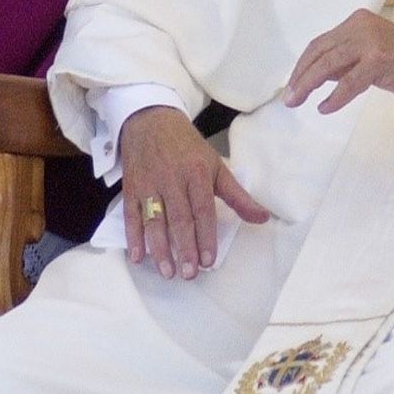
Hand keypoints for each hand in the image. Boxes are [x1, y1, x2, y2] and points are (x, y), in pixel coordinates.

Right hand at [118, 106, 269, 280]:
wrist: (151, 119)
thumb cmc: (187, 146)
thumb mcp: (216, 165)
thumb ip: (238, 196)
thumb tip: (263, 218)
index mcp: (197, 173)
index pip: (202, 209)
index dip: (205, 235)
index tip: (208, 260)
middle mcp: (172, 179)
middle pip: (178, 218)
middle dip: (184, 247)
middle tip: (188, 273)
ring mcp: (149, 183)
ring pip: (153, 220)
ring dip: (159, 248)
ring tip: (167, 271)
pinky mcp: (132, 187)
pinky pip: (131, 214)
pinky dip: (132, 236)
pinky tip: (137, 256)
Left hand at [285, 10, 393, 112]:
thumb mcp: (374, 57)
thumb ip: (348, 62)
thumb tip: (318, 75)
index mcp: (357, 23)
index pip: (321, 43)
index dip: (303, 65)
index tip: (292, 84)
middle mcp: (361, 27)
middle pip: (320, 52)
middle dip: (300, 77)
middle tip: (288, 98)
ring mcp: (371, 42)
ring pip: (329, 65)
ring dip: (308, 85)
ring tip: (297, 102)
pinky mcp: (380, 60)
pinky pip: (349, 82)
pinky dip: (335, 97)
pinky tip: (325, 108)